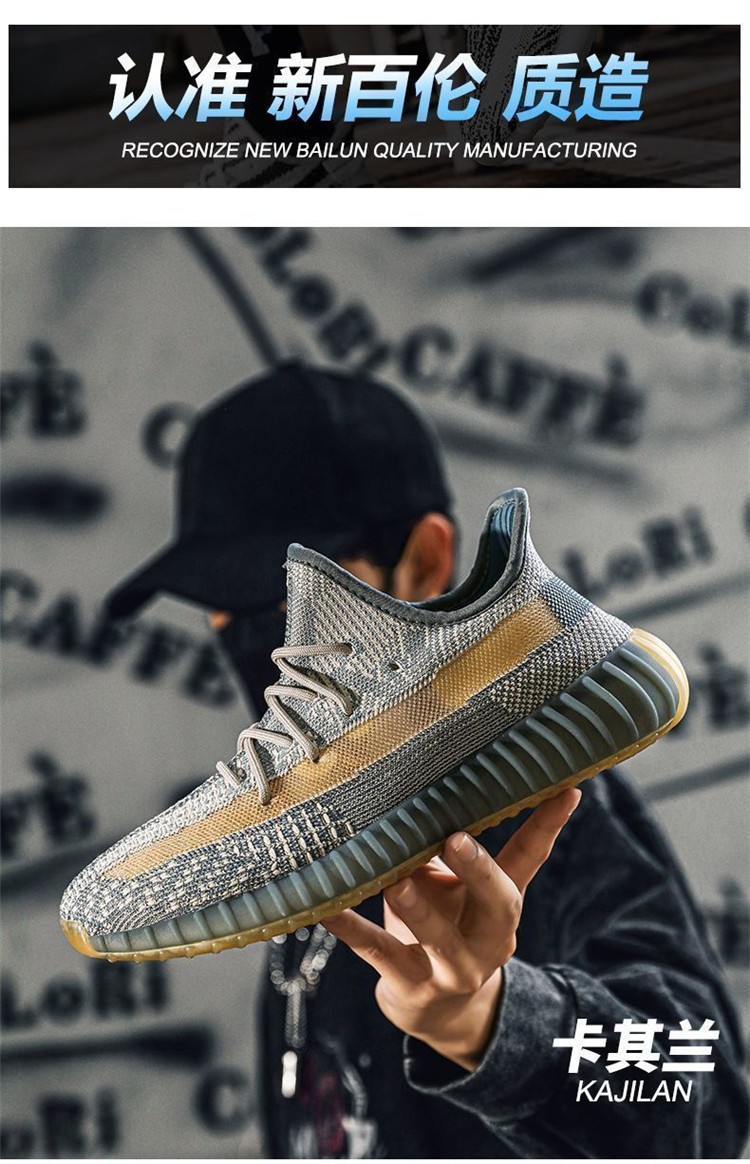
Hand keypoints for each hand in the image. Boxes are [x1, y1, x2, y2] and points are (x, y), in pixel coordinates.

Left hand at [324, 788, 580, 1071]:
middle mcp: (487, 939)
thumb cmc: (445, 927)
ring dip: (417, 907)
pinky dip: (350, 927)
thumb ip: (447, 854)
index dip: (548, 825)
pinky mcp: (410, 983)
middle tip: (457, 839)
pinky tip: (325, 907)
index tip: (568, 789)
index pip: (530, 860)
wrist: (438, 1010)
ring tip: (397, 881)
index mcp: (501, 905)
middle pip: (497, 904)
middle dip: (478, 871)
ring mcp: (451, 967)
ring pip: (438, 937)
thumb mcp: (456, 892)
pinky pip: (377, 951)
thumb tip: (420, 786)